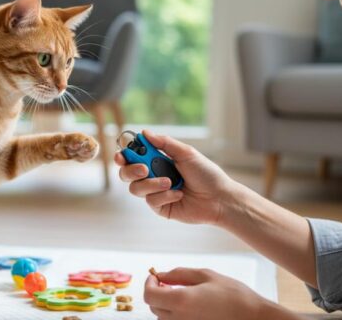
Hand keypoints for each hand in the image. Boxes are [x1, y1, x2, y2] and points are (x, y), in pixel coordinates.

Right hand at [114, 129, 239, 224]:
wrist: (219, 197)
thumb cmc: (206, 173)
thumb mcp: (186, 153)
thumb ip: (165, 143)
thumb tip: (145, 132)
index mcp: (157, 160)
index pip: (133, 157)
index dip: (123, 156)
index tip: (122, 155)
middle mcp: (153, 176)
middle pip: (126, 174)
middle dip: (131, 170)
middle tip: (144, 169)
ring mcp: (155, 192)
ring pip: (136, 188)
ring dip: (152, 184)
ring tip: (170, 182)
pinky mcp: (160, 207)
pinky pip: (151, 201)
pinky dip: (164, 196)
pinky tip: (179, 194)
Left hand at [144, 268, 298, 319]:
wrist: (256, 318)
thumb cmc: (234, 295)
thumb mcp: (206, 276)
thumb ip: (179, 274)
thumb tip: (160, 274)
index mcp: (181, 301)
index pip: (149, 295)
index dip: (149, 284)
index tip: (155, 276)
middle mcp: (180, 318)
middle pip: (154, 307)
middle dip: (157, 293)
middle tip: (169, 282)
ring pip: (163, 317)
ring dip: (166, 305)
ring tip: (183, 295)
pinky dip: (176, 315)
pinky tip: (190, 306)